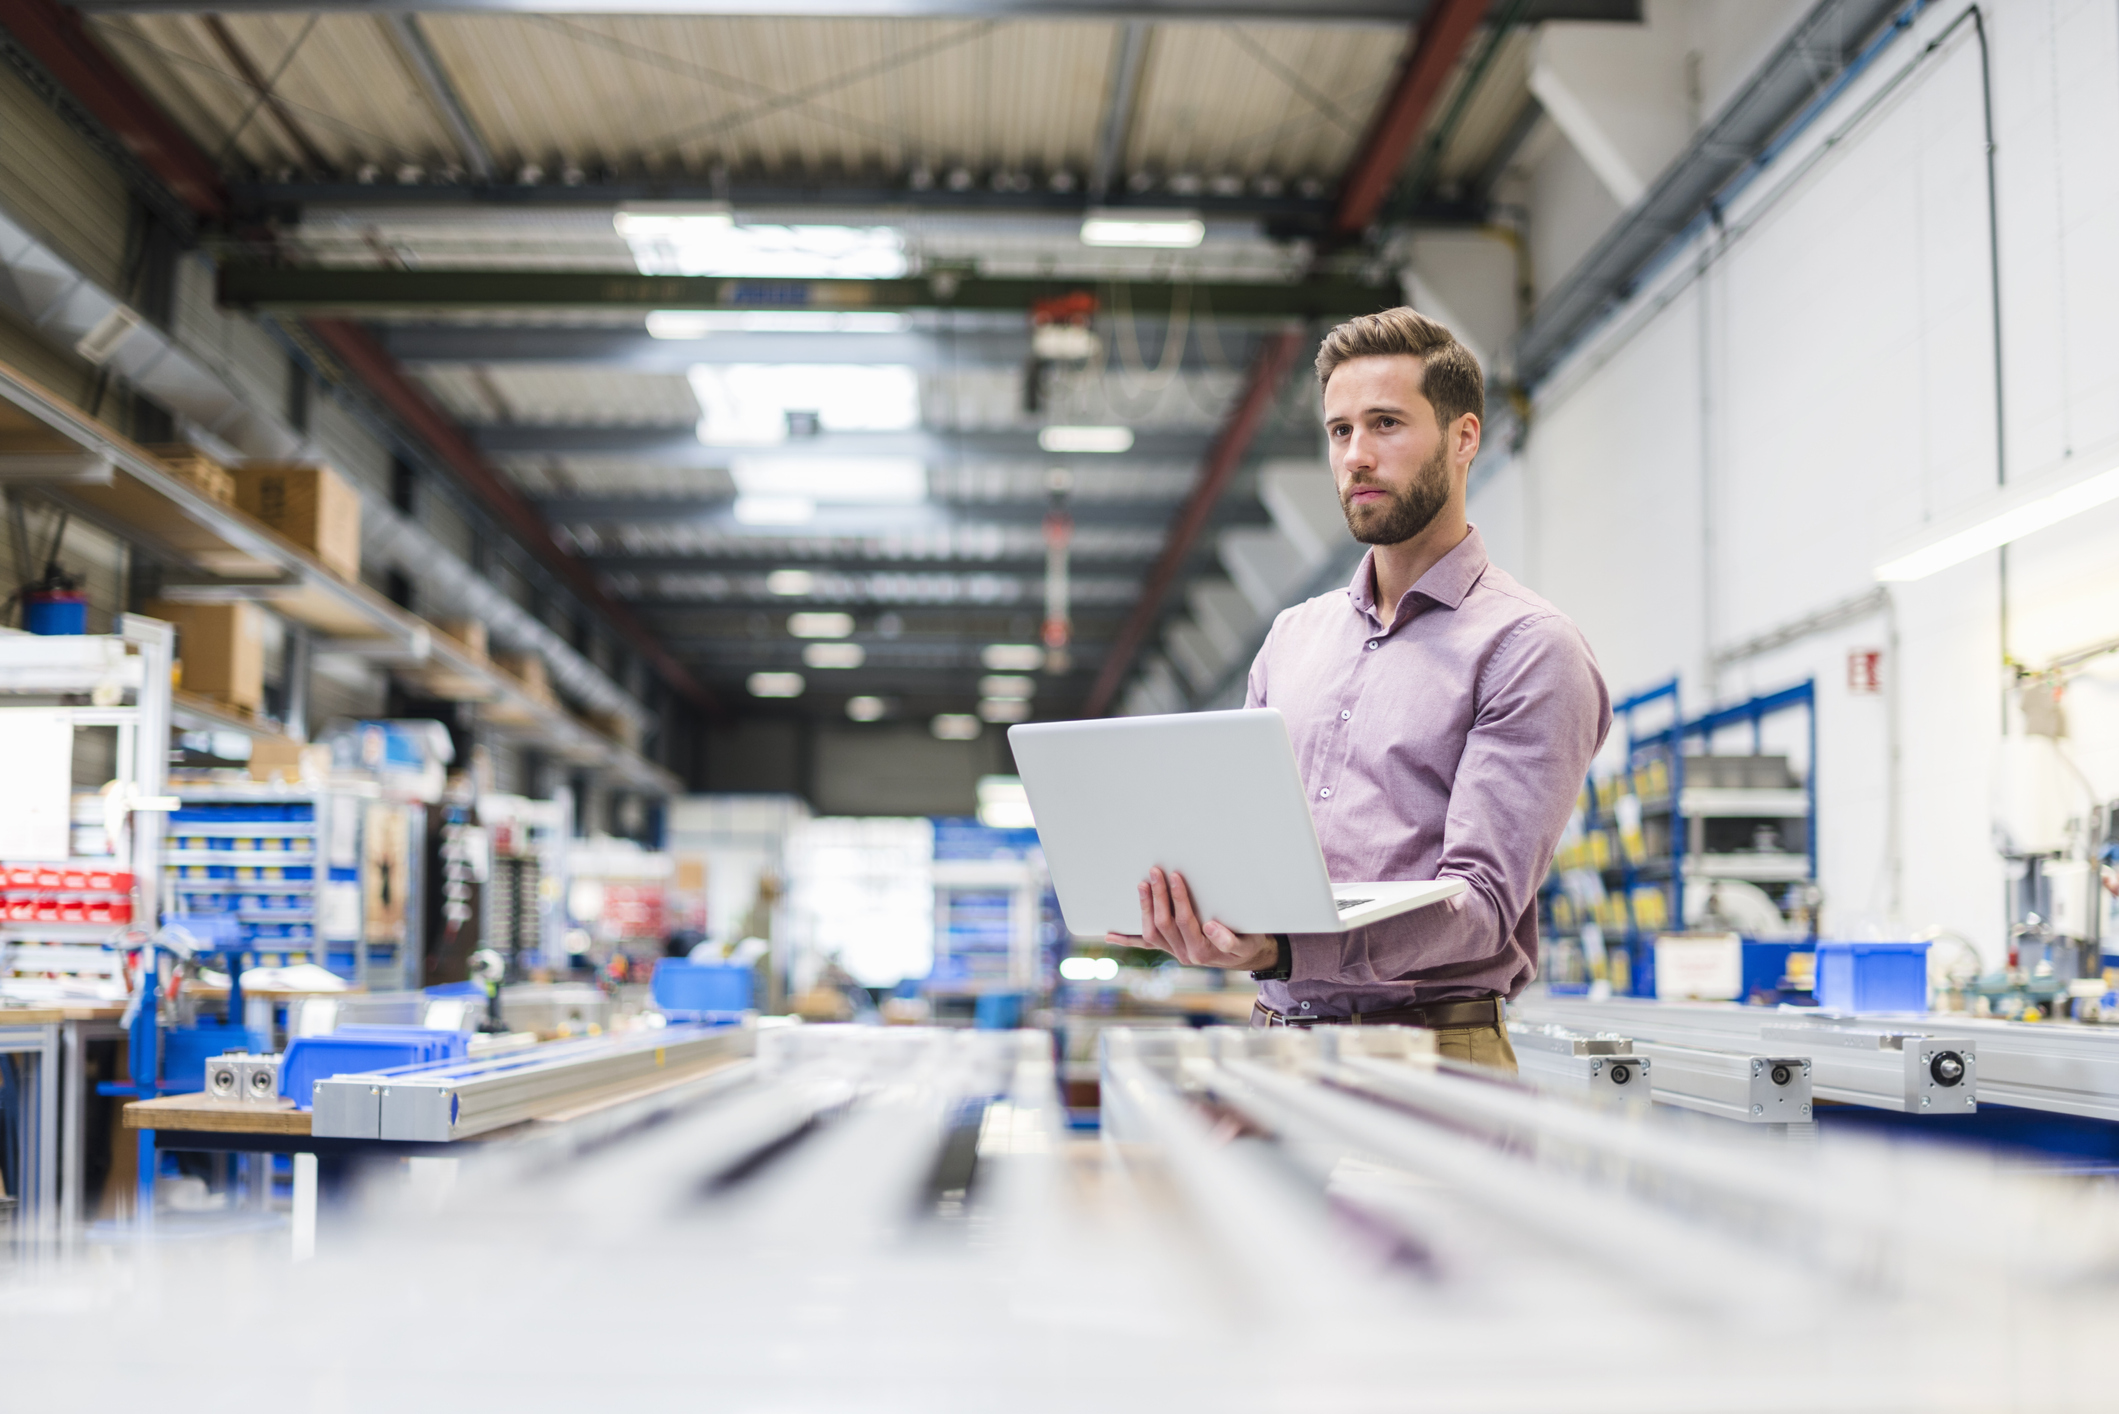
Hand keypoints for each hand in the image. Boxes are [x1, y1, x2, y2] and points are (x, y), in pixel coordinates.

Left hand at [1104, 866, 1277, 970]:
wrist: (1244, 957)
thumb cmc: (1247, 944)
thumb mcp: (1246, 941)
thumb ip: (1229, 939)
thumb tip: (1209, 926)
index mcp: (1202, 951)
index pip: (1185, 921)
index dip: (1178, 898)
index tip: (1175, 876)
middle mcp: (1185, 954)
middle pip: (1165, 923)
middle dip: (1159, 895)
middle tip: (1156, 871)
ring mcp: (1174, 952)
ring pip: (1152, 932)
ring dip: (1145, 907)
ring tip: (1143, 884)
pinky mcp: (1169, 949)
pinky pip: (1146, 945)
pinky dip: (1127, 940)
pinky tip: (1111, 935)